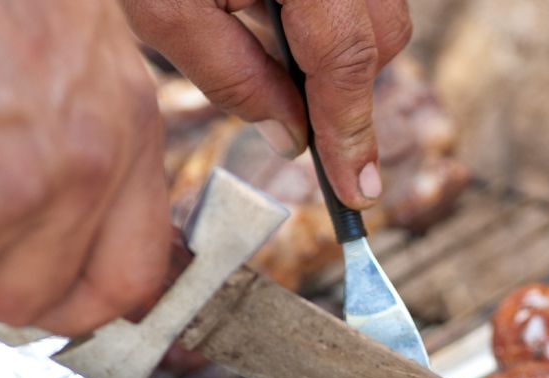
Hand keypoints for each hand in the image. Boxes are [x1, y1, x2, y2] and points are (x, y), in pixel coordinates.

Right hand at [0, 0, 170, 335]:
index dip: (79, 306)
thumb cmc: (22, 0)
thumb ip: (105, 158)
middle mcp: (85, 165)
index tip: (48, 300)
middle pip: (34, 300)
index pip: (130, 283)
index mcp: (129, 136)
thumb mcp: (94, 63)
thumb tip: (78, 241)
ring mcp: (15, 174)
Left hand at [122, 0, 412, 209]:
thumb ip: (233, 77)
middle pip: (383, 33)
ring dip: (345, 48)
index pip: (346, 59)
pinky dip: (338, 15)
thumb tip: (292, 137)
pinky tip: (286, 16)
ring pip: (381, 9)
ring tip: (279, 49)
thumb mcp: (165, 5)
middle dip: (350, 85)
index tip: (359, 188)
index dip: (353, 133)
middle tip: (305, 119)